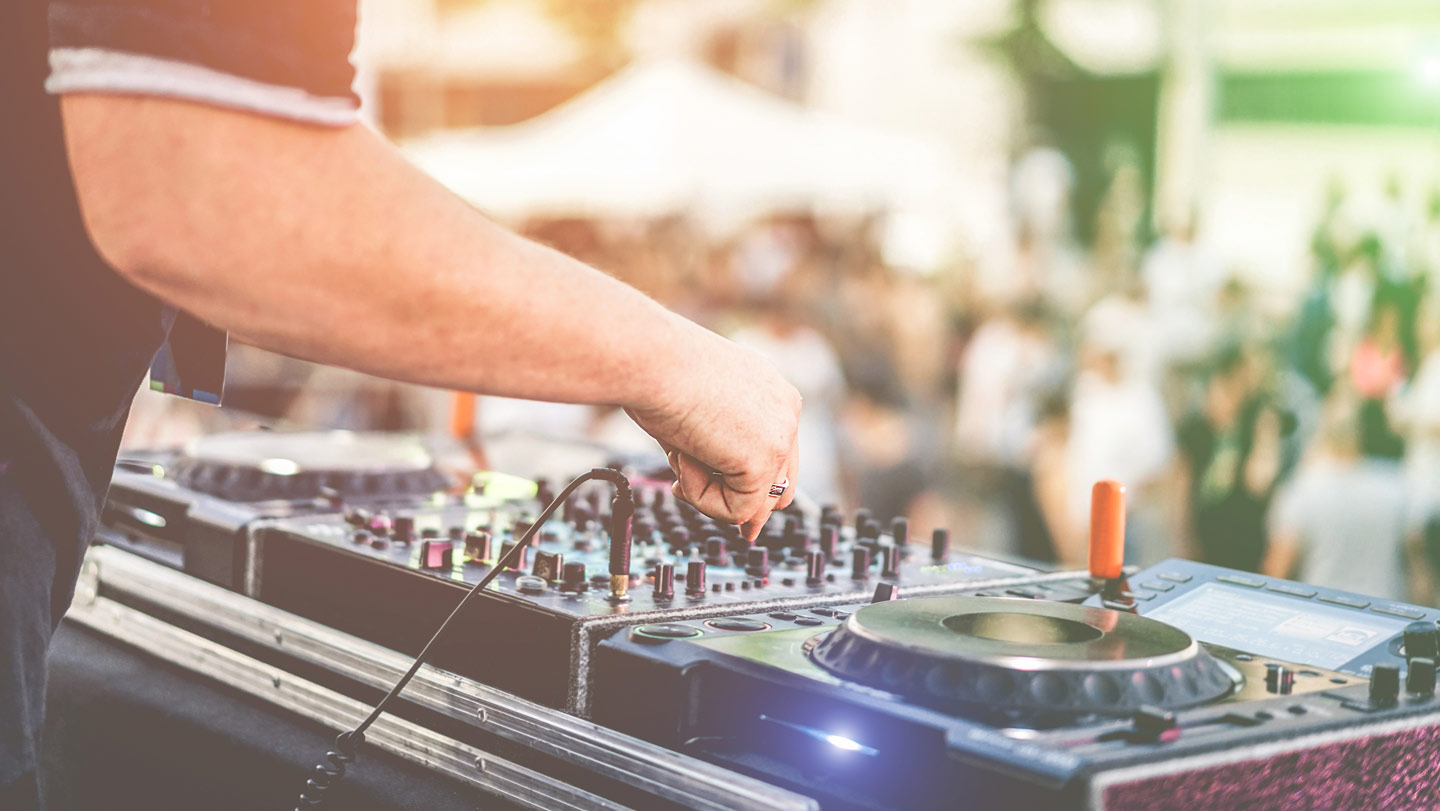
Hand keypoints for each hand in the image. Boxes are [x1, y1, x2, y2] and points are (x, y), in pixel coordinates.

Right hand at [626, 330, 800, 540]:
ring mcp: (780, 436)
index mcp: (771, 391)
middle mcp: (785, 409)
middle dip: (754, 511)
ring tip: (679, 458)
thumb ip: (715, 450)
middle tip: (742, 534)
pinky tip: (683, 459)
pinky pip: (737, 510)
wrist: (650, 358)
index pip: (779, 453)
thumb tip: (719, 491)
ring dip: (710, 493)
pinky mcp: (764, 461)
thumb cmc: (658, 373)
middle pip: (782, 485)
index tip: (745, 517)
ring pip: (755, 502)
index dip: (758, 486)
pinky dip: (702, 497)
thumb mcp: (697, 414)